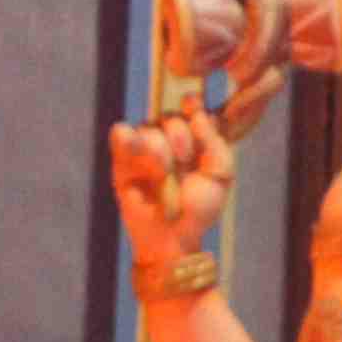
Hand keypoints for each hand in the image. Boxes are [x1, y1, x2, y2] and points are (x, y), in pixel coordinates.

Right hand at [108, 105, 233, 277]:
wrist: (173, 237)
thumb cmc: (200, 208)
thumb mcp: (220, 175)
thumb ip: (216, 142)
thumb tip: (198, 113)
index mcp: (195, 139)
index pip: (192, 107)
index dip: (193, 105)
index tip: (195, 110)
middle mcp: (168, 139)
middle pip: (170, 117)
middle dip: (180, 136)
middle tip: (185, 161)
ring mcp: (144, 148)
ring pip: (148, 128)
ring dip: (159, 150)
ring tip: (163, 174)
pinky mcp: (122, 159)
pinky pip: (121, 133)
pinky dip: (127, 137)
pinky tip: (133, 147)